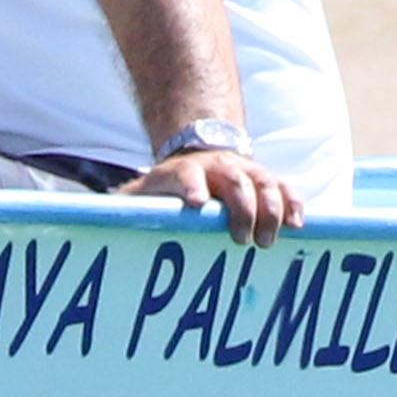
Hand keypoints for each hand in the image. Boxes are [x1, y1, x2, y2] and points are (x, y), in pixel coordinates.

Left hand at [125, 145, 301, 246]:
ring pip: (264, 183)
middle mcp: (218, 167)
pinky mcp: (268, 180)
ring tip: (268, 240)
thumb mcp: (145, 192)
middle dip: (240, 208)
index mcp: (184, 171)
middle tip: (242, 238)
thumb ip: (128, 204)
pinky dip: (294, 204)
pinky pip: (286, 188)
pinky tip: (299, 225)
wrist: (198, 157)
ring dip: (271, 210)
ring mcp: (246, 171)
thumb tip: (97, 219)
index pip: (187, 175)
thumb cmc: (168, 188)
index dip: (192, 187)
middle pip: (233, 180)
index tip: (198, 204)